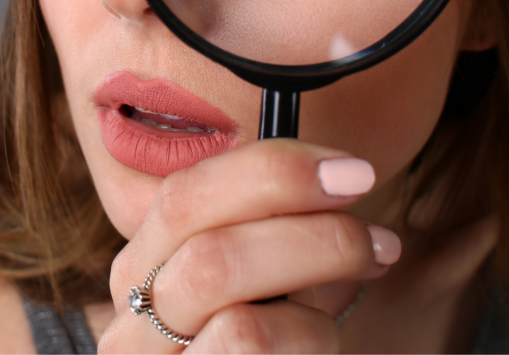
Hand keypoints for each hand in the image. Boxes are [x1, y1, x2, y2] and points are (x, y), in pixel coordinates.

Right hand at [98, 139, 400, 352]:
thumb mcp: (265, 290)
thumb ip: (277, 240)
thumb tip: (340, 182)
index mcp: (142, 272)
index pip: (187, 195)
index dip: (274, 172)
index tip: (351, 171)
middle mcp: (131, 328)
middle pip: (206, 247)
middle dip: (310, 231)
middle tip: (376, 241)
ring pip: (241, 320)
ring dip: (317, 311)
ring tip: (352, 307)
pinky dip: (310, 346)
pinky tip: (317, 353)